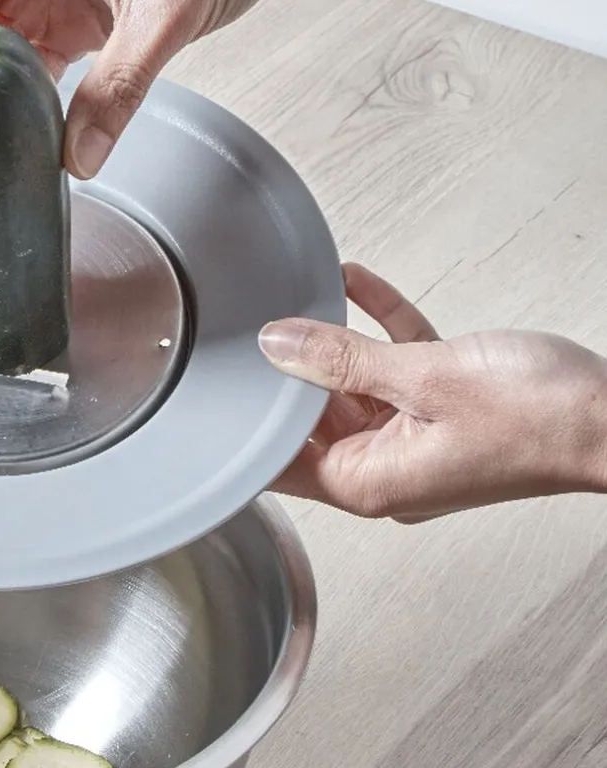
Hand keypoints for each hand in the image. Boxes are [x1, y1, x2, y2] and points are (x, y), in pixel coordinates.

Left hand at [259, 264, 606, 520]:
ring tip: (306, 295)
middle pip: (313, 421)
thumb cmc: (542, 418)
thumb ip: (343, 360)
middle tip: (264, 323)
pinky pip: (395, 371)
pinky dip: (379, 332)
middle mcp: (386, 471)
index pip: (281, 464)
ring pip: (354, 389)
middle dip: (293, 372)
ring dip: (336, 342)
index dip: (251, 424)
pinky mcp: (443, 413)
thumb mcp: (425, 376)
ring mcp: (414, 442)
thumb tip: (279, 345)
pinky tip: (355, 285)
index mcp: (369, 483)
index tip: (226, 386)